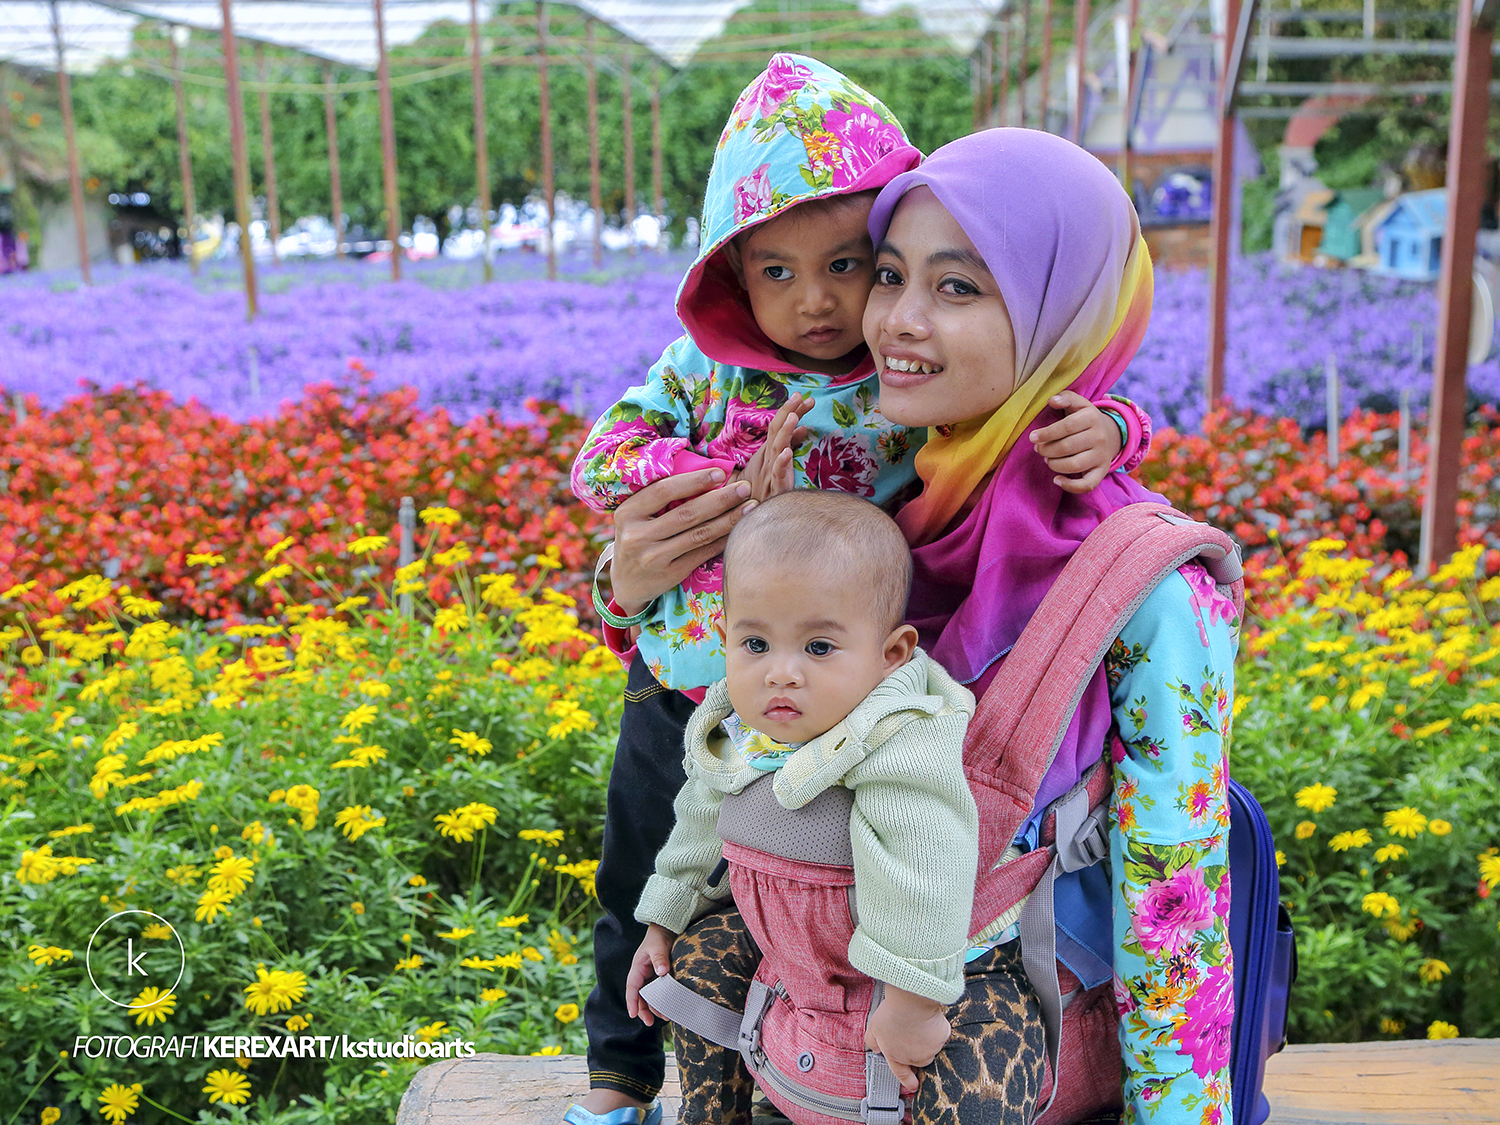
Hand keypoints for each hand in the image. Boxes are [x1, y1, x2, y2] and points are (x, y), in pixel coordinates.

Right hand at [608, 471, 755, 615]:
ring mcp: (653, 558)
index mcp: (628, 513)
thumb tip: (706, 474)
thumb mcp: (637, 516)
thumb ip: (661, 498)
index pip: (664, 491)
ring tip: (750, 507)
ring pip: (698, 534)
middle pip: (687, 513)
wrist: (627, 583)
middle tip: (744, 488)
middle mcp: (637, 536)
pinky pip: (702, 553)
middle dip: (720, 499)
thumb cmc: (638, 537)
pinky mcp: (669, 574)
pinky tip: (738, 530)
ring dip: (728, 519)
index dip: (694, 481)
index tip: (720, 473)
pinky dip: (722, 540)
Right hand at [625, 923, 676, 1026]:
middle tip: (649, 1022)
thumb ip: (659, 958)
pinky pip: (659, 993)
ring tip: (665, 1017)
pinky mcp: (660, 980)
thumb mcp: (657, 946)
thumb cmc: (659, 937)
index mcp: (637, 968)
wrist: (667, 930)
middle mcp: (642, 976)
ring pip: (649, 998)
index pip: (632, 987)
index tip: (633, 1014)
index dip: (631, 1001)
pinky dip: (662, 1001)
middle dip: (643, 1011)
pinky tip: (669, 1008)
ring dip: (654, 1008)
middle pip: (639, 997)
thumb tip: (662, 972)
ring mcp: (651, 979)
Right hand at [735, 393, 813, 501]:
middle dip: (787, 412)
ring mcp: (769, 473)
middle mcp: (767, 459)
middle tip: (800, 397)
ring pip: (775, 449)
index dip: (790, 410)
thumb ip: (790, 444)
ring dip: (784, 432)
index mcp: (768, 452)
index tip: (803, 397)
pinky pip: (776, 475)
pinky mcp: (774, 489)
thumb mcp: (777, 463)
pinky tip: (787, 453)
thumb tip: (803, 428)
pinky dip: (781, 463)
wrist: (748, 514)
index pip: (778, 426)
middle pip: (776, 431)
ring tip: (794, 416)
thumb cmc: (763, 489)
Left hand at [863, 986, 950, 1093]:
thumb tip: (876, 1049)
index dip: (908, 1081)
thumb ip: (872, 1042)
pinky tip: (928, 1018)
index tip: (914, 1086)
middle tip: (910, 1033)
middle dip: (915, 1050)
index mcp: (897, 1057)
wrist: (911, 1002)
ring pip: (930, 1047)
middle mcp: (915, 1057)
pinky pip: (940, 1033)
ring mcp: (931, 1049)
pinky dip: (935, 1027)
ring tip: (916, 1022)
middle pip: (918, 1059)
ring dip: (925, 1038)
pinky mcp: (942, 1037)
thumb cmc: (892, 1013)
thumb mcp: (873, 1028)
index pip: (902, 1074)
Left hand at [1029, 390, 1121, 494]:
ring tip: (1047, 460)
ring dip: (1055, 465)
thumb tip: (1052, 400)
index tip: (1032, 437)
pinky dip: (1070, 486)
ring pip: (1074, 465)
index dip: (1047, 433)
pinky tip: (1056, 479)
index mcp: (1092, 417)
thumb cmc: (1085, 419)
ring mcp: (1101, 456)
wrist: (1111, 434)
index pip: (1067, 426)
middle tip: (1038, 449)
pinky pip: (1087, 484)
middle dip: (1047, 449)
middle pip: (1068, 447)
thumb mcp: (1078, 404)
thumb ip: (1065, 398)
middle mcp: (1099, 437)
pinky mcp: (1102, 471)